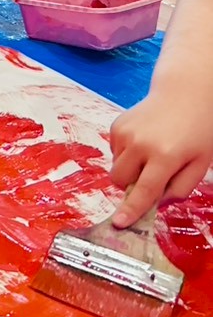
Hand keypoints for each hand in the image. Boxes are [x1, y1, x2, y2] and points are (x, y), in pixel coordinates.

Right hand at [109, 91, 212, 226]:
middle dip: (131, 186)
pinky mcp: (116, 126)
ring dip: (130, 169)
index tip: (120, 223)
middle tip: (152, 176)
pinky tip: (144, 142)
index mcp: (165, 156)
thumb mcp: (200, 163)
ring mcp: (125, 133)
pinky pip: (114, 152)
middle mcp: (140, 144)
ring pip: (116, 167)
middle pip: (120, 181)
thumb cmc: (200, 130)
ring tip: (151, 154)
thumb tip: (157, 202)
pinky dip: (127, 154)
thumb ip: (180, 188)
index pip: (145, 190)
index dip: (132, 210)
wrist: (186, 93)